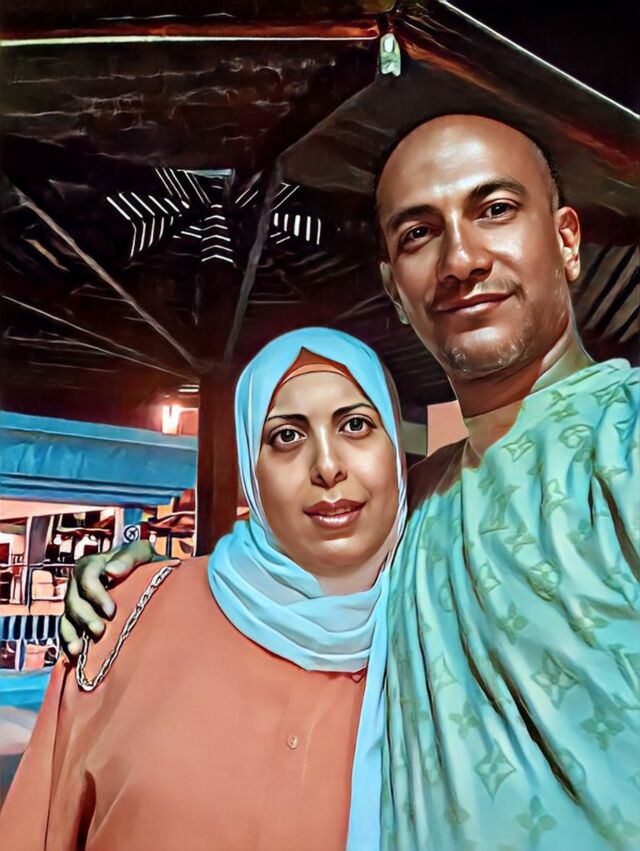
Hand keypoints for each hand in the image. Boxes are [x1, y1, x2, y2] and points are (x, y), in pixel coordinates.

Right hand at [60, 540, 159, 658]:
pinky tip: (74, 653)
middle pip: (73, 598)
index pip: (86, 575)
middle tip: (99, 631)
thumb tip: (110, 571)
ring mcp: (77, 600)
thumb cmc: (148, 564)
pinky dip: (67, 641)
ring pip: (67, 615)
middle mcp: (80, 581)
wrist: (151, 581)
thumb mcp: (143, 554)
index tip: (111, 611)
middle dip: (84, 616)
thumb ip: (129, 558)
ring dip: (73, 631)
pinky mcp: (77, 618)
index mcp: (95, 563)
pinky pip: (65, 629)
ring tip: (81, 649)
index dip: (94, 593)